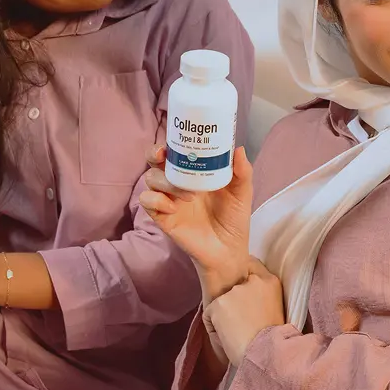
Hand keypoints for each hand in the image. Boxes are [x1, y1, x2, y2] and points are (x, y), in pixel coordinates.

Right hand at [140, 144, 253, 298]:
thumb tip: (239, 149)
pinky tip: (173, 208)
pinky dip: (156, 200)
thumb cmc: (234, 218)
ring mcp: (168, 199)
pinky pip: (147, 202)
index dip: (168, 142)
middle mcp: (177, 183)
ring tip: (190, 195)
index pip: (174, 151)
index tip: (173, 139)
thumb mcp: (242, 193)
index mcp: (194, 172)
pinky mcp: (162, 217)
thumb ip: (242, 172)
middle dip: (154, 154)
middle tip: (164, 156)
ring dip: (166, 182)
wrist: (229, 250)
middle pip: (154, 161)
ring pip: (151, 179)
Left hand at [204, 256, 283, 366]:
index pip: (251, 265)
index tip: (244, 296)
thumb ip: (261, 295)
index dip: (244, 280)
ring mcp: (235, 291)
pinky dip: (214, 327)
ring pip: (220, 302)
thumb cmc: (272, 340)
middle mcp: (253, 280)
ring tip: (237, 332)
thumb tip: (245, 296)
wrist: (266, 355)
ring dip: (224, 315)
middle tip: (242, 321)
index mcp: (271, 281)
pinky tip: (228, 337)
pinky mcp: (219, 303)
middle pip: (232, 284)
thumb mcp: (275, 308)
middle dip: (232, 300)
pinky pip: (210, 315)